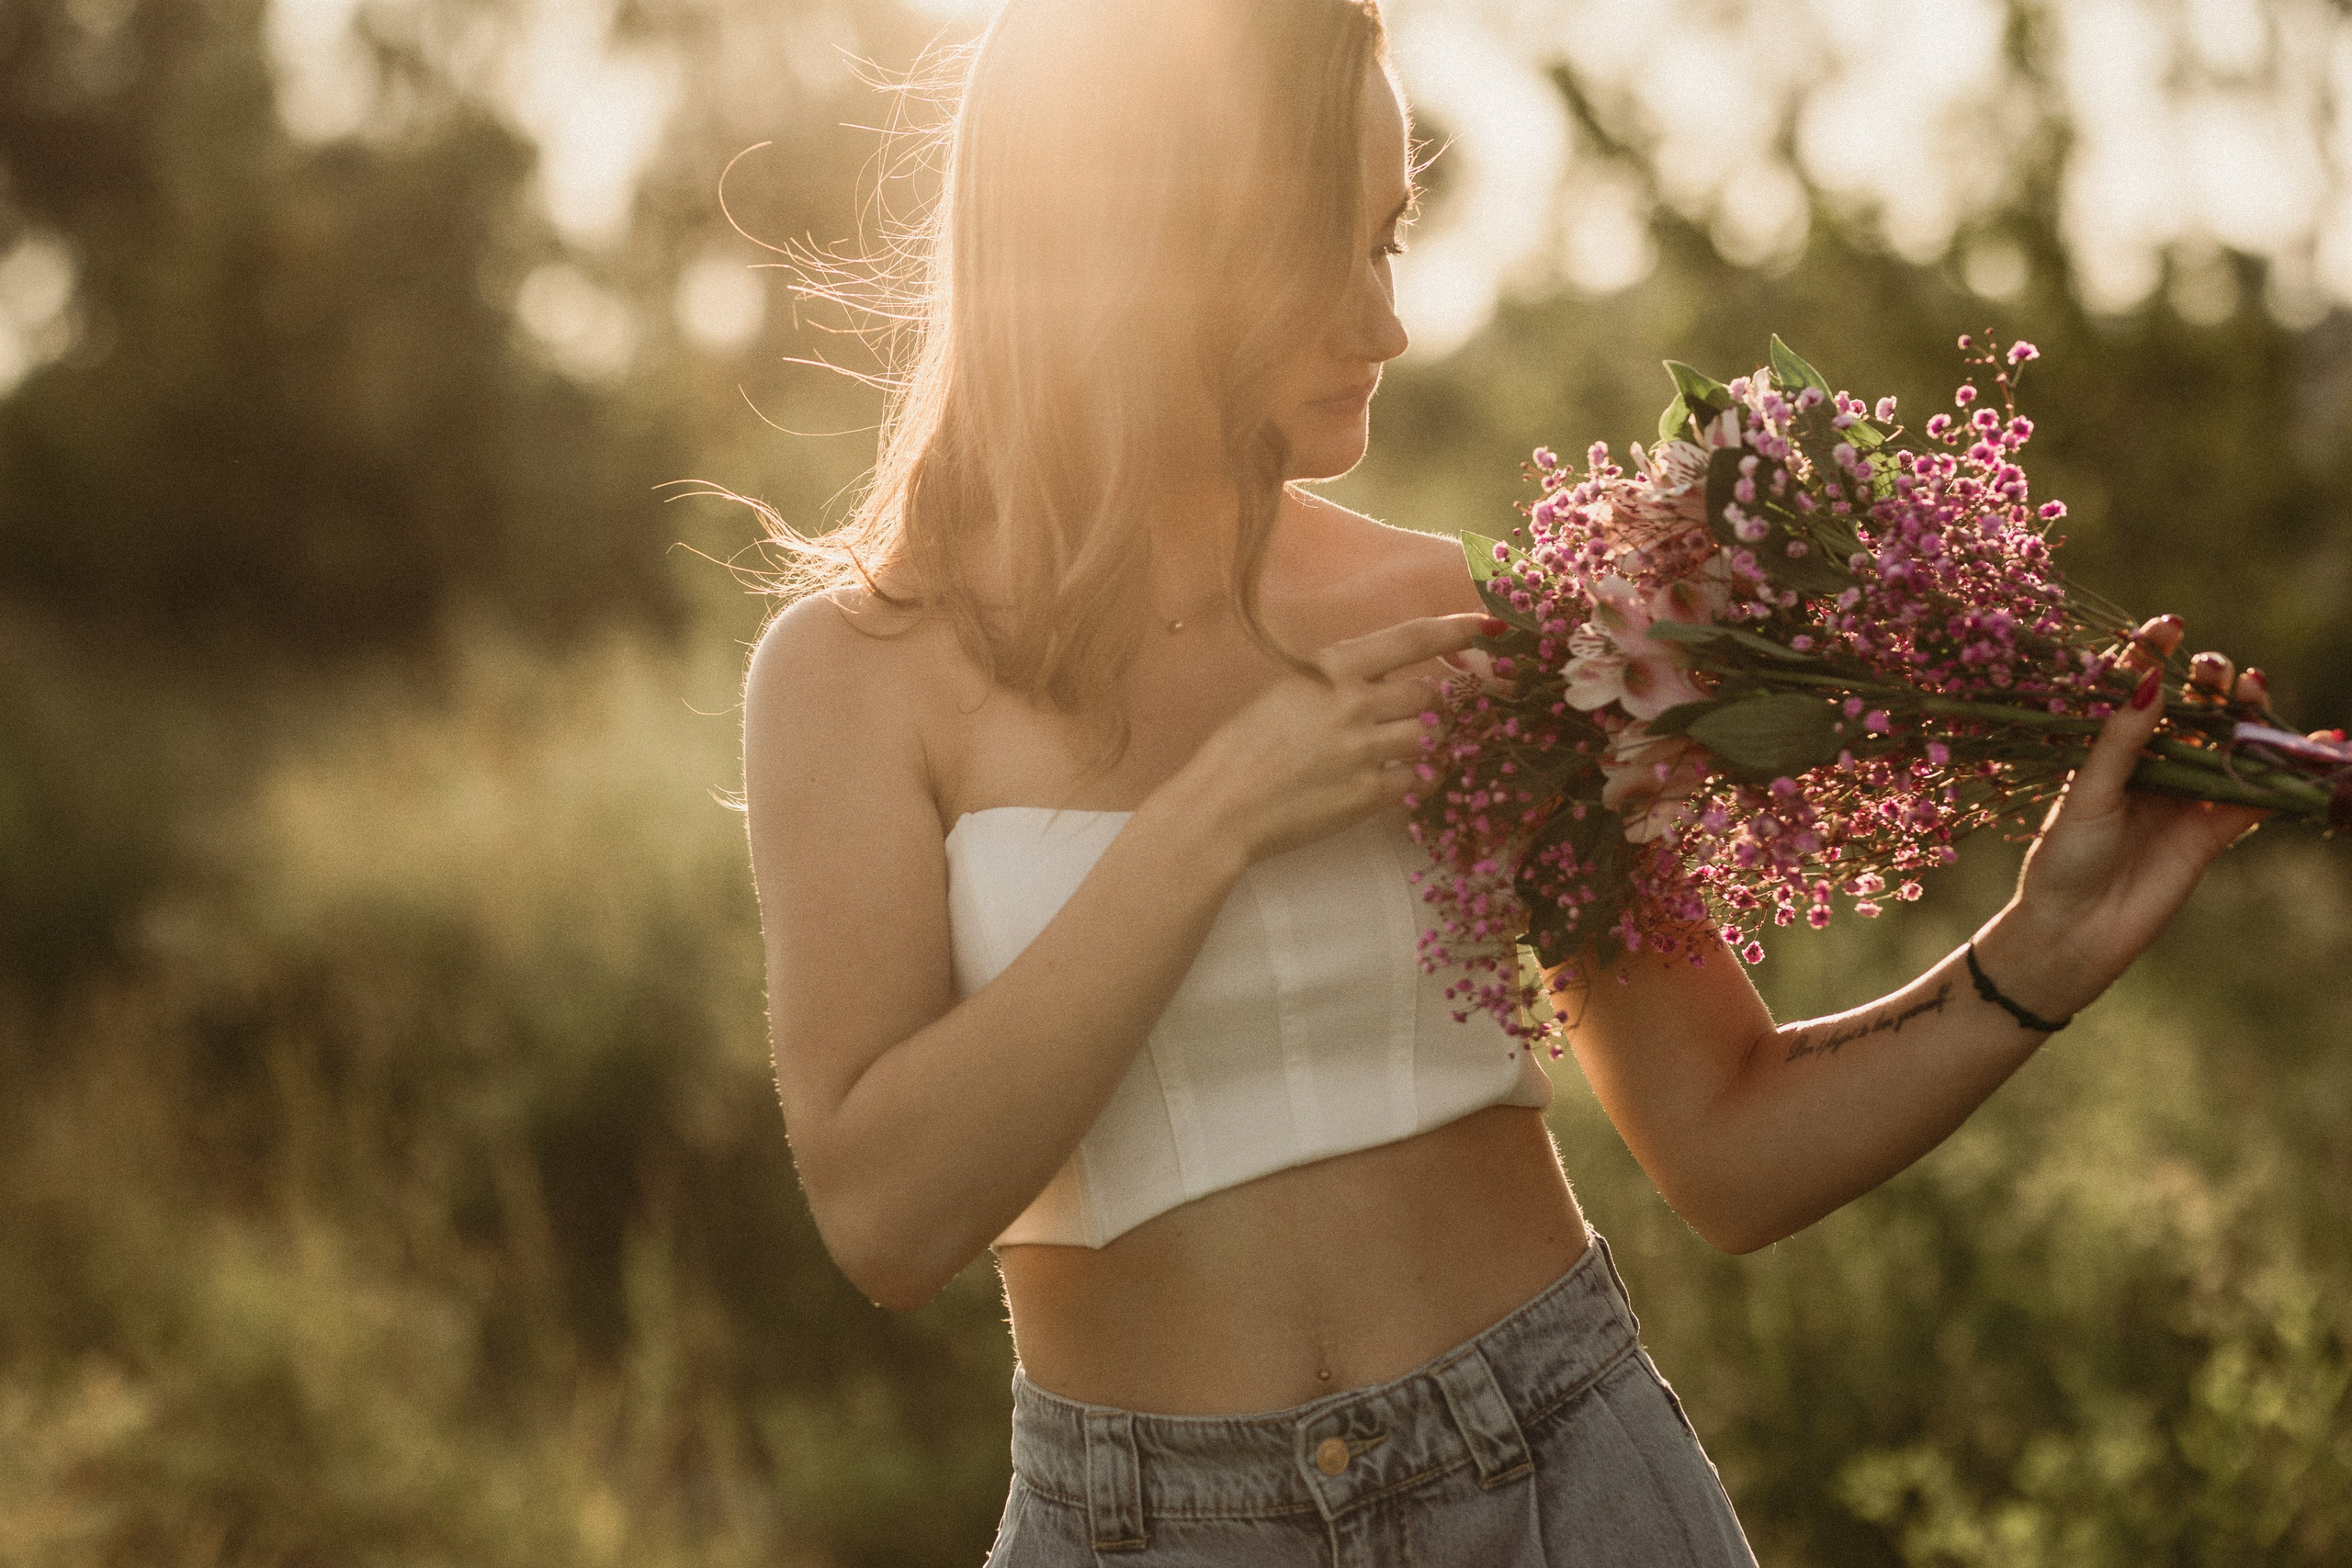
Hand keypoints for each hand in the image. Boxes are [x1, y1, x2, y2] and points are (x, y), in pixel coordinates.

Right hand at [1175, 612, 1495, 861]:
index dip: (1459, 628)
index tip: (1491, 625)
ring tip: (1398, 751)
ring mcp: (1365, 749)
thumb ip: (1338, 679)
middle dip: (1437, 702)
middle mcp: (1353, 702)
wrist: (1220, 807)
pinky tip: (1390, 781)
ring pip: (1432, 735)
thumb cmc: (1242, 747)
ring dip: (1426, 742)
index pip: (1413, 638)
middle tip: (1423, 714)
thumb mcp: (1287, 691)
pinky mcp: (1370, 794)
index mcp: (1331, 667)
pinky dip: (1414, 780)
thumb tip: (1386, 674)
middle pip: (1432, 691)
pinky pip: (1419, 780)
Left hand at [1974, 614, 2265, 1020]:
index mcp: (2106, 751)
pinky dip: (2290, 772)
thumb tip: (2148, 682)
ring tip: (2256, 686)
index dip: (2151, 654)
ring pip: (2228, 745)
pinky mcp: (2213, 833)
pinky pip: (2259, 796)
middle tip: (2217, 668)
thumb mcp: (2086, 795)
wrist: (2075, 934)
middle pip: (2191, 711)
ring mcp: (2185, 797)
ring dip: (2249, 715)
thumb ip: (2120, 742)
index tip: (2170, 625)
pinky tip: (2319, 743)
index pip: (2133, 689)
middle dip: (2209, 683)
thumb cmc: (2062, 860)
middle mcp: (2150, 767)